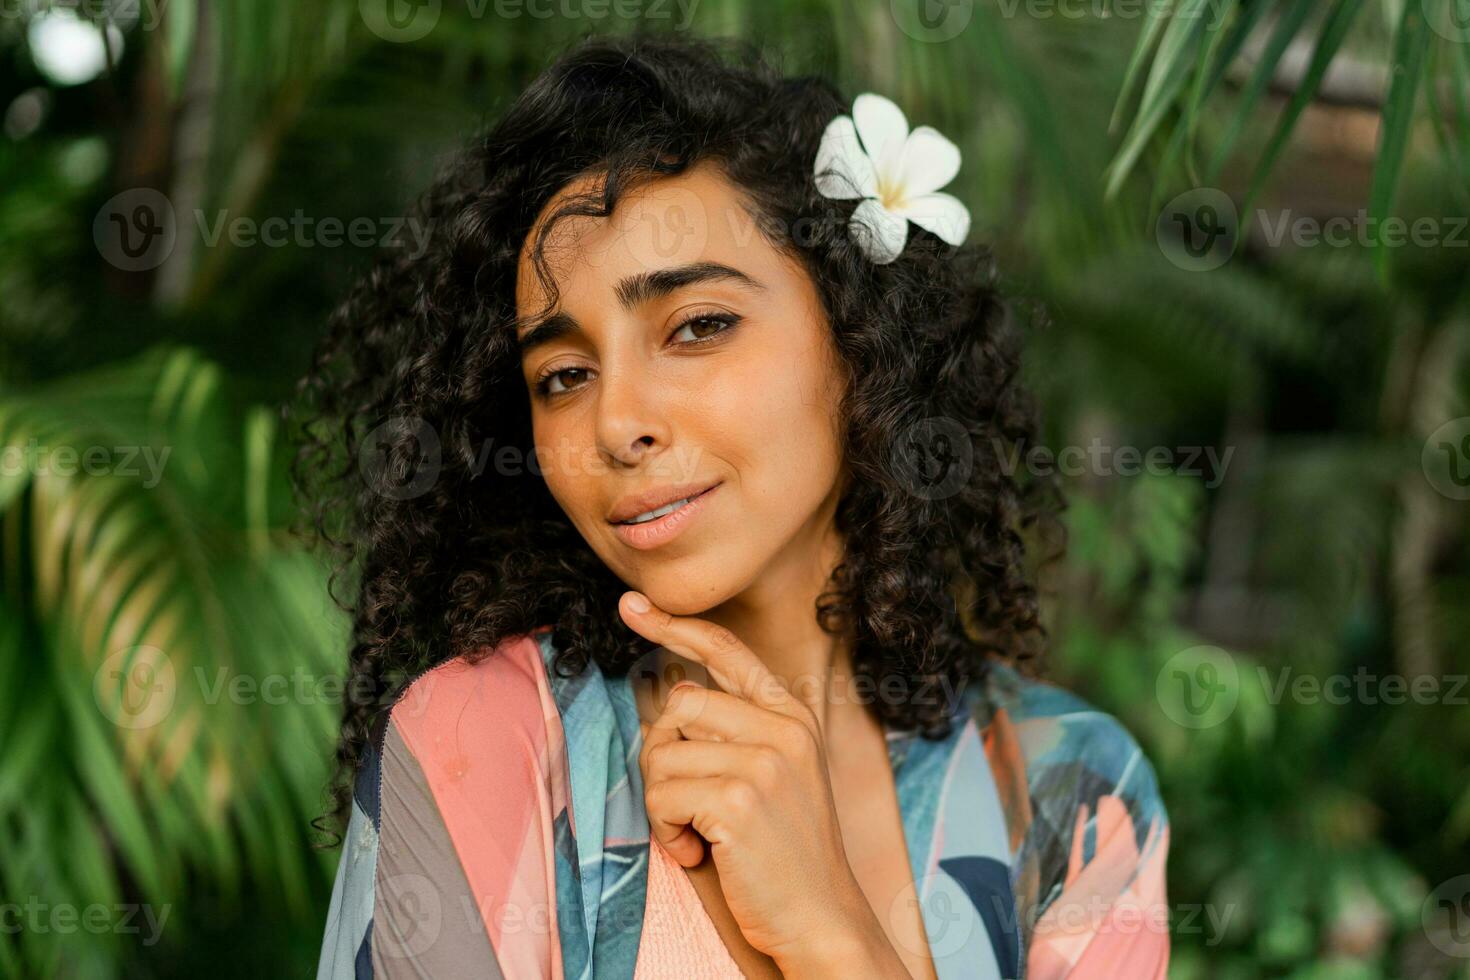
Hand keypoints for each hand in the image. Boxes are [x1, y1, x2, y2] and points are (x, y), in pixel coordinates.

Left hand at [618, 590, 878, 968]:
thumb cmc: (788, 852)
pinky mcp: (738, 801)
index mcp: (792, 716)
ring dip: (665, 805)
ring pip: (662, 757)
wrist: (822, 917)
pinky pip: (662, 798)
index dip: (676, 625)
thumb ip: (740, 731)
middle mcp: (782, 729)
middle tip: (687, 804)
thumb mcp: (779, 775)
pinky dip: (667, 833)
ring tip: (699, 834)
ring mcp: (763, 763)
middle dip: (664, 759)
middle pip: (679, 707)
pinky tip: (700, 852)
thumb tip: (674, 699)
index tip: (633, 606)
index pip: (727, 651)